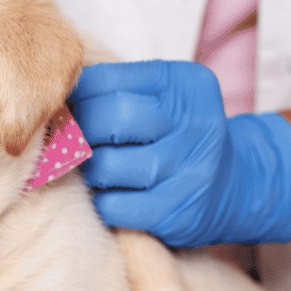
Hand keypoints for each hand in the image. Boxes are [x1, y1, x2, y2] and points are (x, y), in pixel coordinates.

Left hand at [70, 60, 290, 246]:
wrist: (237, 185)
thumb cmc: (181, 135)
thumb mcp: (165, 96)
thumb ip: (118, 88)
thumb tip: (53, 99)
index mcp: (183, 83)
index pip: (105, 79)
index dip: (77, 97)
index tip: (72, 109)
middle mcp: (193, 122)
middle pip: (107, 120)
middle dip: (81, 132)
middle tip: (79, 141)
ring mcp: (188, 169)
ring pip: (105, 166)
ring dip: (91, 170)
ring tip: (100, 168)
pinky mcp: (176, 211)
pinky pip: (113, 205)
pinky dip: (104, 201)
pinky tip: (116, 194)